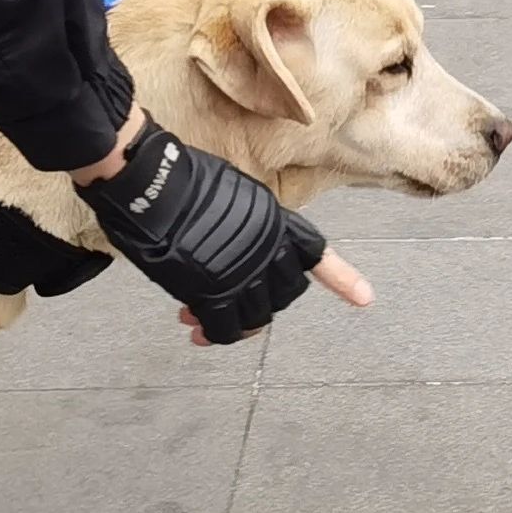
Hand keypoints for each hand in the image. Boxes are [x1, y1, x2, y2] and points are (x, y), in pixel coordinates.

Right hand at [76, 119, 340, 344]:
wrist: (147, 181)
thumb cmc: (179, 178)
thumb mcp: (232, 191)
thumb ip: (247, 224)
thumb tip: (239, 245)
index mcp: (275, 220)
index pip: (315, 253)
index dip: (340, 279)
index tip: (363, 299)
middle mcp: (266, 248)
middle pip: (285, 293)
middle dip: (264, 303)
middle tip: (234, 304)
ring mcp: (242, 271)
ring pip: (258, 315)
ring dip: (235, 323)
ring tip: (201, 319)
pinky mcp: (213, 290)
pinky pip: (225, 326)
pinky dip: (214, 333)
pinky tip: (197, 328)